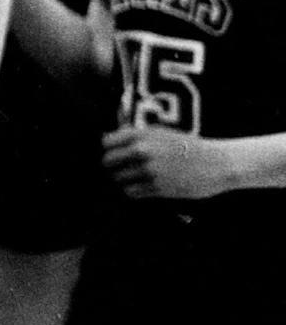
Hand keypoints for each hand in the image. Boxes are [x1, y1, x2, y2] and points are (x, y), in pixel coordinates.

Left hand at [102, 126, 233, 199]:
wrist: (217, 163)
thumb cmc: (187, 147)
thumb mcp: (161, 133)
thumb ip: (136, 136)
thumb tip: (106, 141)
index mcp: (142, 134)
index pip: (107, 142)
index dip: (110, 149)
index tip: (116, 154)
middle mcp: (143, 150)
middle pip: (108, 161)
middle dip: (113, 166)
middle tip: (121, 169)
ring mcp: (150, 170)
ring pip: (118, 178)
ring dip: (124, 179)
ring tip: (135, 178)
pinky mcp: (158, 187)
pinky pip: (131, 191)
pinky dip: (133, 190)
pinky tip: (143, 187)